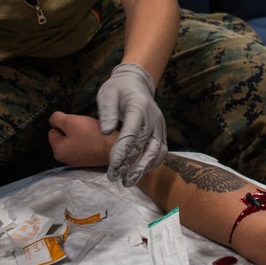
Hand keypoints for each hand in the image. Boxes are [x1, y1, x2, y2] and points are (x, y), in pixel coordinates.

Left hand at [48, 113, 114, 168]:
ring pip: (73, 141)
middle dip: (71, 129)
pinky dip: (87, 141)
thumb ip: (57, 119)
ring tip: (90, 132)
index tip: (75, 123)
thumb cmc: (92, 135)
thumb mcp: (71, 122)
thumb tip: (53, 120)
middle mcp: (65, 159)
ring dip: (80, 134)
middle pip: (63, 137)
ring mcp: (77, 161)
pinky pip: (82, 146)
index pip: (52, 131)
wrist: (114, 148)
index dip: (63, 124)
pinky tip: (95, 138)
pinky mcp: (88, 160)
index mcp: (58, 152)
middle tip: (83, 127)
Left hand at [96, 62, 166, 186]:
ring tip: (128, 181)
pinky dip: (152, 164)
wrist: (135, 82)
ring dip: (143, 168)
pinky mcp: (161, 132)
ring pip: (156, 151)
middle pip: (144, 145)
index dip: (122, 151)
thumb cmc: (117, 89)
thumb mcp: (107, 94)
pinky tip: (139, 173)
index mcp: (138, 107)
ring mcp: (159, 126)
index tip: (112, 167)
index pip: (132, 133)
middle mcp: (153, 118)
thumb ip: (107, 112)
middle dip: (130, 164)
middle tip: (115, 178)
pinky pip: (160, 151)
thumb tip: (104, 131)